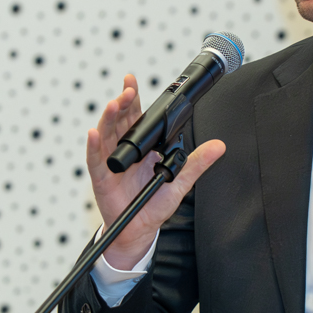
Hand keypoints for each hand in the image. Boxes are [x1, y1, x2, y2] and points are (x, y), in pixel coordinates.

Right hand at [85, 74, 225, 269]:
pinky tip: (94, 134)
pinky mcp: (101, 178)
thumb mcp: (180, 181)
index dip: (132, 98)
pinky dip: (94, 146)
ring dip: (108, 118)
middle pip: (119, 120)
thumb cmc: (154, 206)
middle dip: (121, 103)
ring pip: (106, 134)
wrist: (140, 231)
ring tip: (113, 104)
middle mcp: (123, 151)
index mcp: (141, 148)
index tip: (131, 81)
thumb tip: (219, 146)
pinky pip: (95, 160)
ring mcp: (111, 163)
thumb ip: (197, 163)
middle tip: (127, 90)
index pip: (135, 117)